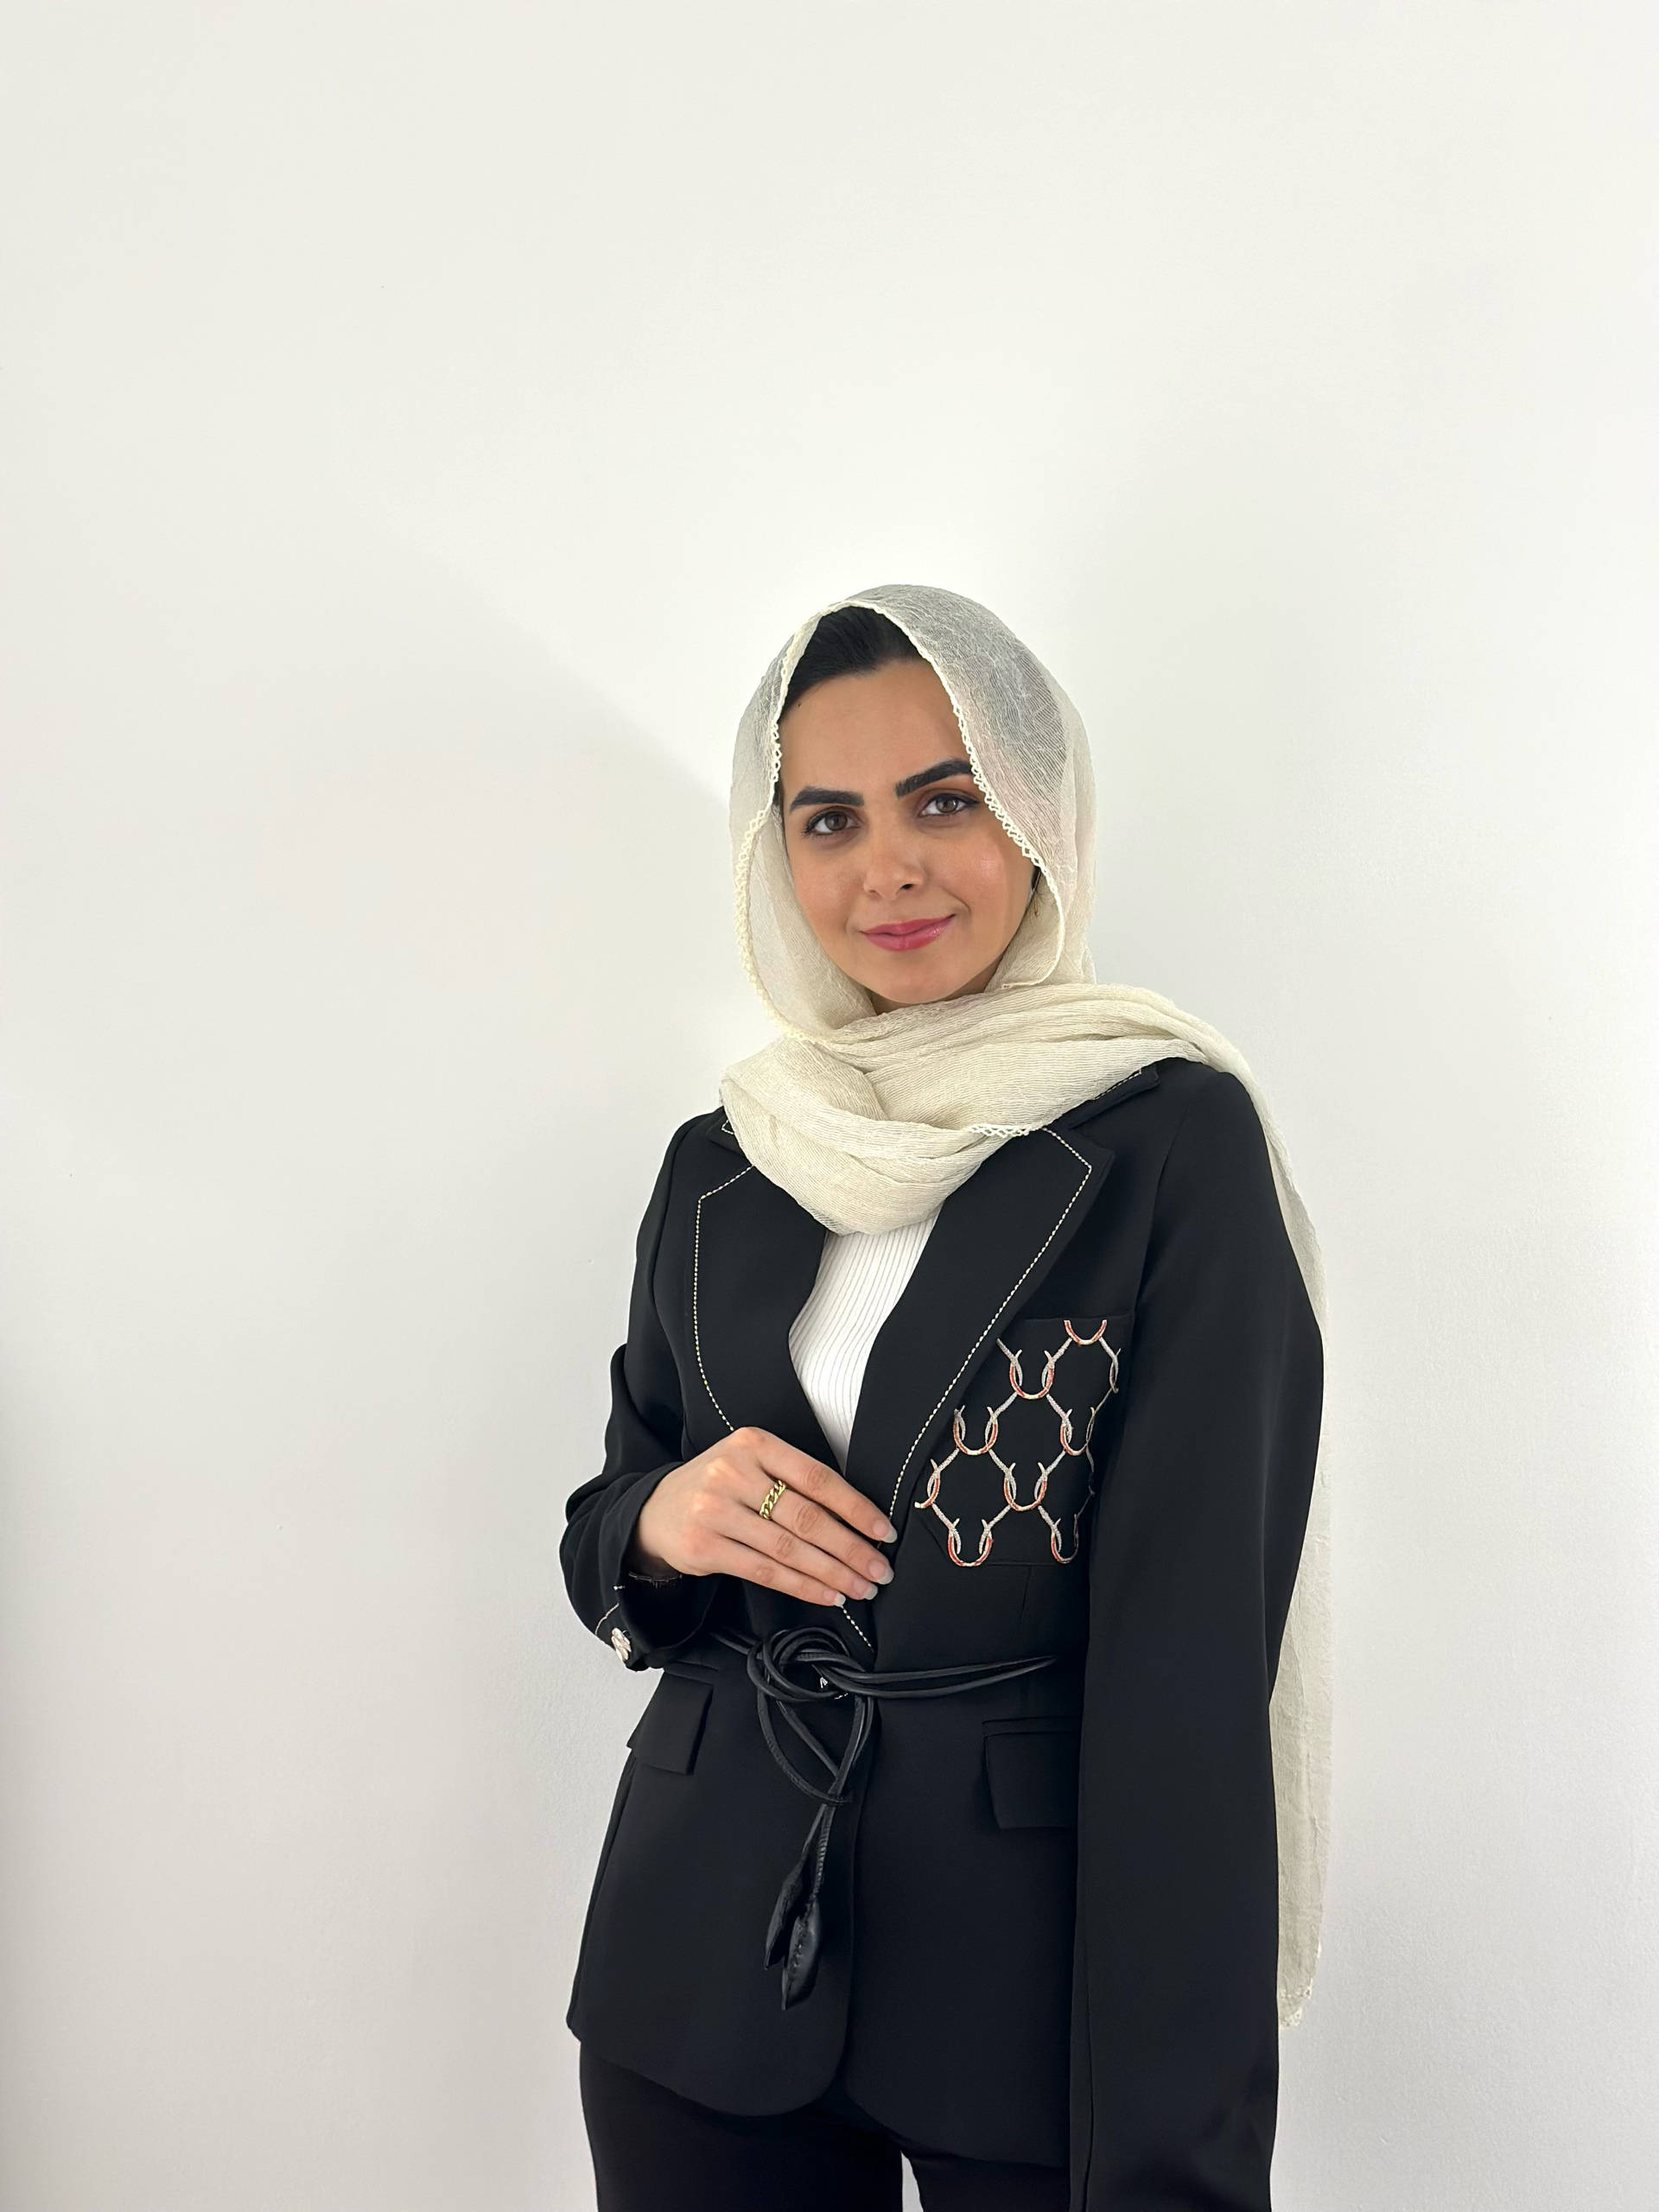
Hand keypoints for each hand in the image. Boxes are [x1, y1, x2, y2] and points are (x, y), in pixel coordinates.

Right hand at [630, 1428, 897, 1608]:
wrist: (655, 1510)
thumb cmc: (719, 1487)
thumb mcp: (751, 1465)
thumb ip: (794, 1481)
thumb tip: (857, 1519)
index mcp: (754, 1444)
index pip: (817, 1477)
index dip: (855, 1507)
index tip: (883, 1530)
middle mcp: (733, 1473)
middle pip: (805, 1517)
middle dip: (851, 1548)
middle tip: (880, 1569)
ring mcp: (715, 1510)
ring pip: (788, 1549)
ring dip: (832, 1573)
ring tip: (860, 1587)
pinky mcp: (704, 1547)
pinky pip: (765, 1572)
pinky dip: (803, 1586)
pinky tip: (827, 1594)